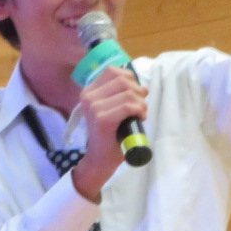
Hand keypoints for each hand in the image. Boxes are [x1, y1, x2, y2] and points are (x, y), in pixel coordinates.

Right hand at [71, 66, 148, 201]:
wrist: (100, 160)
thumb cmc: (109, 135)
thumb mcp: (112, 108)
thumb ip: (121, 94)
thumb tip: (142, 86)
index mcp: (88, 91)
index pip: (113, 71)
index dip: (130, 79)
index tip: (135, 94)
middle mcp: (88, 97)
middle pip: (123, 79)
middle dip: (138, 91)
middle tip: (141, 106)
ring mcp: (94, 107)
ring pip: (128, 93)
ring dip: (141, 103)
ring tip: (141, 114)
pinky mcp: (102, 119)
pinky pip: (128, 106)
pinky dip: (140, 110)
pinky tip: (140, 118)